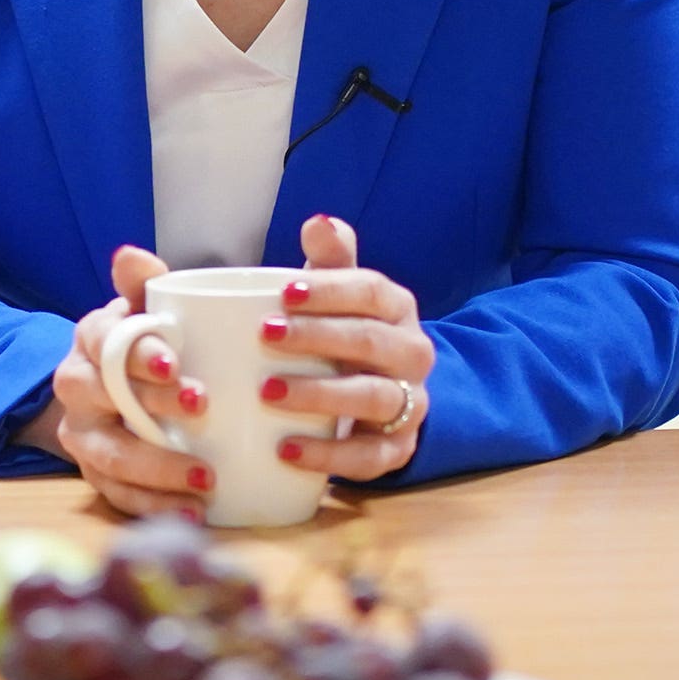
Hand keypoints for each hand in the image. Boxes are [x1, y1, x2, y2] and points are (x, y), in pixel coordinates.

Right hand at [38, 244, 214, 520]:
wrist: (119, 390)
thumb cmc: (148, 343)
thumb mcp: (147, 308)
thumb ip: (146, 284)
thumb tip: (131, 257)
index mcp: (91, 339)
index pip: (105, 340)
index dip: (137, 352)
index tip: (174, 362)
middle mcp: (76, 386)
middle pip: (104, 398)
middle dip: (151, 405)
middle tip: (203, 407)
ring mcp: (82, 435)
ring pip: (108, 455)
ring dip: (156, 468)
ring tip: (207, 477)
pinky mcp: (95, 476)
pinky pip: (116, 496)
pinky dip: (153, 505)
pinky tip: (194, 510)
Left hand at [263, 215, 435, 482]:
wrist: (376, 403)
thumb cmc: (342, 335)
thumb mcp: (337, 294)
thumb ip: (330, 260)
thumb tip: (318, 221)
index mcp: (397, 309)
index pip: (371, 292)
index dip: (330, 290)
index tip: (283, 293)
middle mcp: (413, 354)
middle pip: (372, 342)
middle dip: (319, 337)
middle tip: (265, 336)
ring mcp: (410, 404)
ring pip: (375, 397)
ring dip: (320, 395)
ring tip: (268, 392)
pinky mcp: (397, 450)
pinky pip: (372, 458)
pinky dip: (329, 456)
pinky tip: (286, 450)